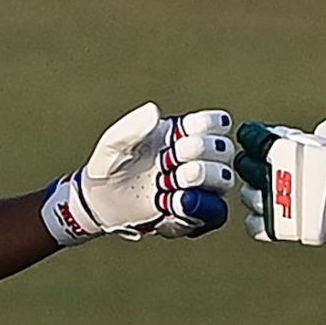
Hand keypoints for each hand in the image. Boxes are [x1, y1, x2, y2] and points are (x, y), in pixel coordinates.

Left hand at [41, 104, 233, 243]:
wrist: (101, 200)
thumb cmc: (111, 164)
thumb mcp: (115, 142)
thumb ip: (132, 126)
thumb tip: (154, 111)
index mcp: (184, 133)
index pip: (217, 123)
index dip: (205, 127)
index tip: (179, 135)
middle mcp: (198, 159)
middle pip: (224, 151)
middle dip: (201, 153)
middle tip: (171, 160)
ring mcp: (199, 187)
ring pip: (224, 180)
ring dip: (203, 178)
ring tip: (174, 181)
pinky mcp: (194, 213)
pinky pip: (215, 212)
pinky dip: (199, 207)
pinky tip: (174, 203)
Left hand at [235, 114, 325, 248]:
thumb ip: (321, 131)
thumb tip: (310, 134)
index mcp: (288, 149)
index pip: (253, 138)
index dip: (253, 137)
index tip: (255, 138)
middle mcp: (277, 175)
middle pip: (246, 166)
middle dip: (250, 163)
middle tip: (258, 164)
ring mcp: (276, 204)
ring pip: (247, 196)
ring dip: (255, 192)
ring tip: (268, 190)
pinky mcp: (280, 228)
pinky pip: (253, 225)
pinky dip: (257, 219)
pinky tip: (267, 213)